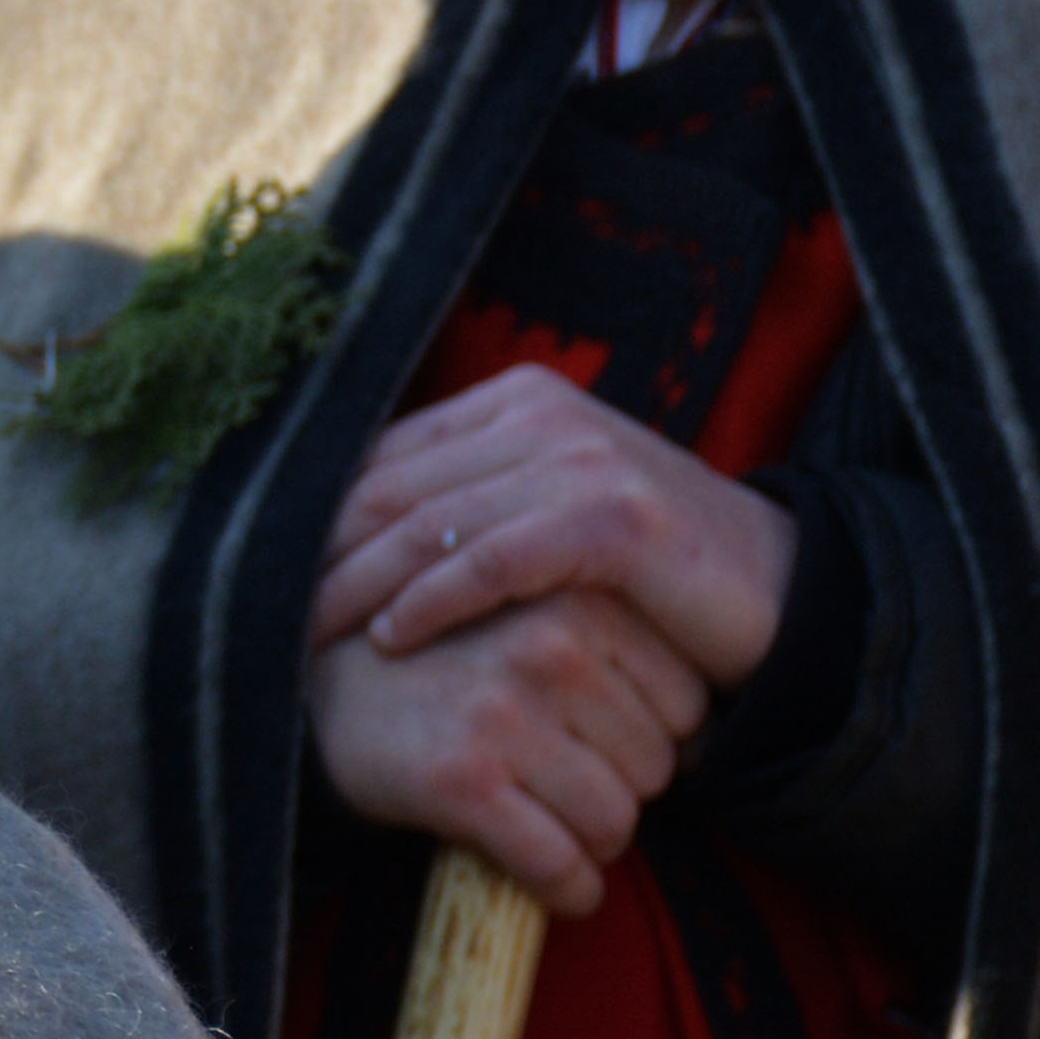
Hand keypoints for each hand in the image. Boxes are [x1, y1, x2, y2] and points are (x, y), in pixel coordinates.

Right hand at [303, 585, 716, 916]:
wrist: (306, 693)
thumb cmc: (435, 661)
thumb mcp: (525, 612)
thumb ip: (610, 637)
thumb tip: (710, 733)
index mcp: (574, 597)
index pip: (685, 701)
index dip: (646, 737)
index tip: (594, 744)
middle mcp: (546, 648)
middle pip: (656, 765)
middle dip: (622, 792)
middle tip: (561, 788)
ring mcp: (503, 715)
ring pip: (614, 820)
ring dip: (592, 845)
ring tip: (551, 829)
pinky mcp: (460, 780)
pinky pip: (556, 863)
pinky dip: (565, 889)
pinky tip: (555, 887)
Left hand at [311, 365, 795, 688]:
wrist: (778, 593)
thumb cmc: (645, 569)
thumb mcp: (546, 517)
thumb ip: (465, 505)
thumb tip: (344, 534)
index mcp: (517, 400)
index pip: (383, 456)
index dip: (317, 517)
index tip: (264, 573)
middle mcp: (542, 413)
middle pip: (391, 485)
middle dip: (318, 552)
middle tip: (261, 611)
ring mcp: (580, 458)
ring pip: (428, 524)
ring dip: (355, 584)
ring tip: (305, 636)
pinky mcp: (612, 516)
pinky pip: (491, 559)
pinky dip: (431, 600)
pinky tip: (390, 638)